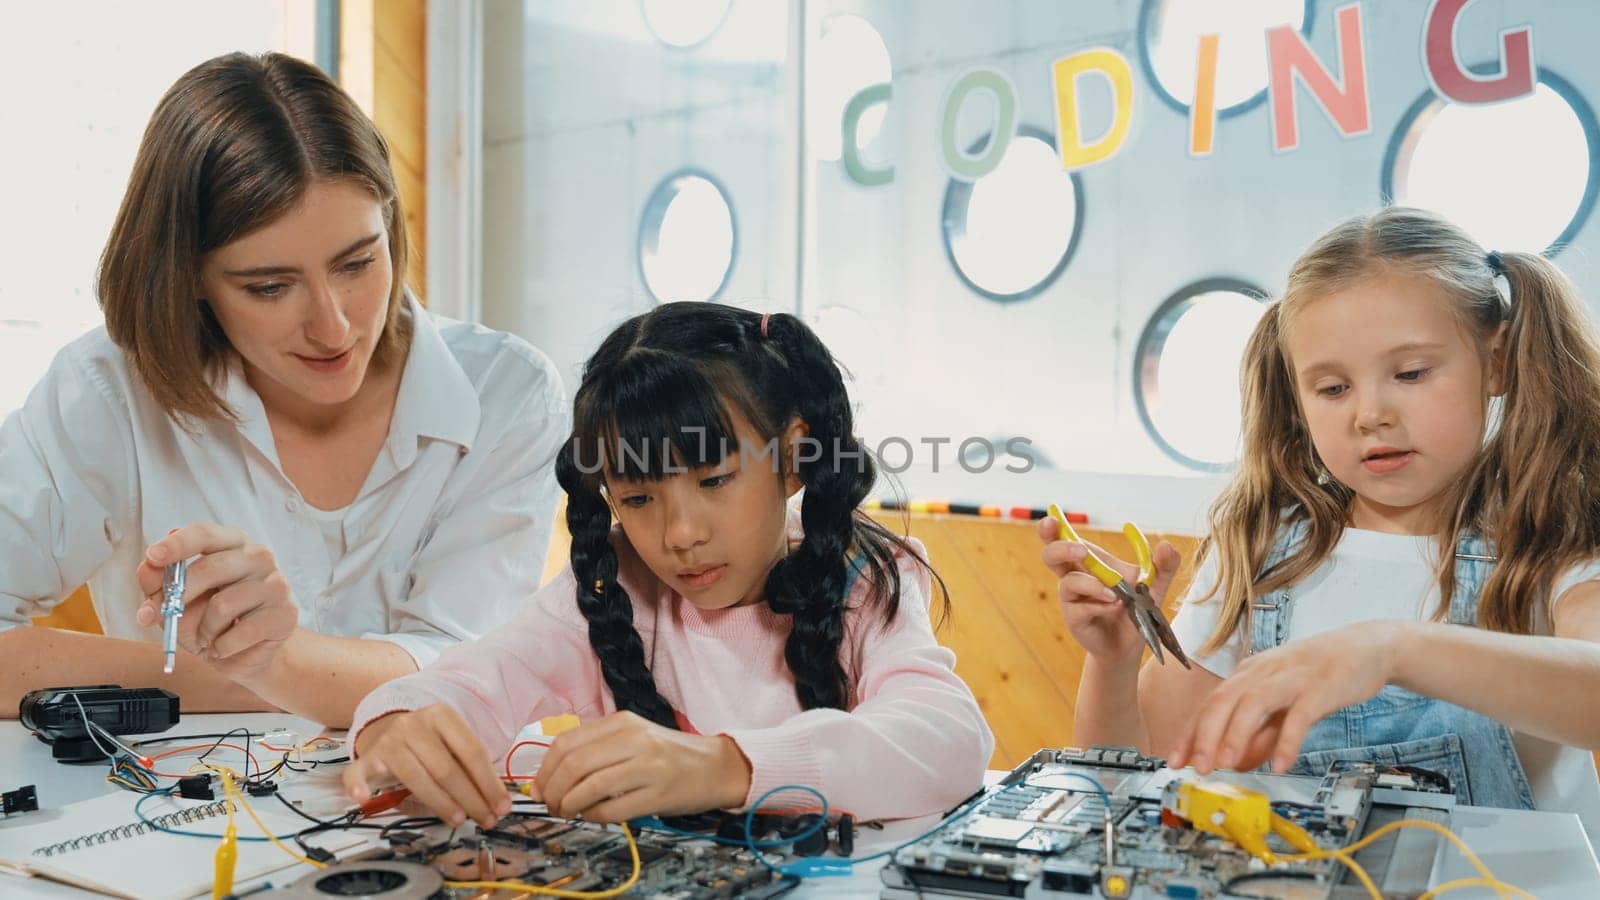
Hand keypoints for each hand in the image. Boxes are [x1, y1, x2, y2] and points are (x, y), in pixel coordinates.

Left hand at [135, 523, 298, 679]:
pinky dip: (221, 647)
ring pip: (222, 606)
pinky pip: (239, 633)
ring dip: (203, 630)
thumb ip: (159, 584)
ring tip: (206, 637)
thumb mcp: (177, 602)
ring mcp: (276, 583)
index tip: (153, 555)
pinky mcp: (285, 612)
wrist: (247, 654)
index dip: (177, 544)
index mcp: (231, 544)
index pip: (204, 534)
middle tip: (169, 617)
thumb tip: (147, 569)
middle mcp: (258, 556)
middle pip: (209, 569)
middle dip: (180, 598)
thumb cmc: (212, 621)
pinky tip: (224, 646)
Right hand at [343, 705, 511, 828]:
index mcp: (442, 715)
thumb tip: (497, 801)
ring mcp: (388, 741)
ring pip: (417, 778)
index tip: (501, 805)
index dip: (489, 782)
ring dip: (441, 803)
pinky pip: (358, 773)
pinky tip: (364, 799)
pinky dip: (358, 786)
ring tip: (459, 819)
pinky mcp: (366, 759)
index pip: (472, 751)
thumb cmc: (429, 744)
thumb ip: (470, 766)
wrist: (387, 728)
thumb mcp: (451, 743)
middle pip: (447, 768)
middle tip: (485, 819)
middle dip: (470, 798)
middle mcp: (413, 725)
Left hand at [534, 711, 752, 821]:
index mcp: (622, 722)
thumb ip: (597, 748)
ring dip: (569, 806)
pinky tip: (594, 816)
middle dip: (552, 790)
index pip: (566, 743)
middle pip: (574, 764)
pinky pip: (613, 809)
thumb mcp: (633, 737)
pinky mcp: (658, 793)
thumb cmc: (668, 754)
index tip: (539, 788)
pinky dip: (594, 816)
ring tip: (568, 812)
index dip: (544, 770)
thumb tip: (551, 776)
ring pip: (590, 786)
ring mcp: (648, 766)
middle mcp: (634, 739)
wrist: (715, 766)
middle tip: (550, 805)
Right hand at [1036, 517, 1180, 665]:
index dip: (1052, 527)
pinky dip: (1100, 605)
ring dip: (1091, 584)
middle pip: (1051, 554)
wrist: (1132, 644)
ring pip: (1067, 581)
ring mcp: (1073, 598)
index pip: (1064, 538)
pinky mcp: (1074, 618)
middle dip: (1061, 547)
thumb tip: (1165, 545)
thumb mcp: (1155, 585)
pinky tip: (1115, 608)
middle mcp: (1075, 576)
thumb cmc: (1137, 609)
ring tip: (1114, 594)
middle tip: (1082, 550)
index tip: (1052, 516)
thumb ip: (1163, 565)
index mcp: (1089, 561)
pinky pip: (1080, 607)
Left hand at [1167, 621, 1409, 773]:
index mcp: (1248, 674)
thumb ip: (1260, 730)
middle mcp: (1262, 672)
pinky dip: (1287, 741)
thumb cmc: (1318, 675)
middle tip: (1196, 768)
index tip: (1174, 760)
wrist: (1366, 648)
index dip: (1189, 733)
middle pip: (1223, 701)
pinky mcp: (1319, 687)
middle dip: (1205, 736)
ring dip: (1236, 735)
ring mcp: (1290, 677)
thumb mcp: (1281, 701)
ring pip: (1253, 703)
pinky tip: (1279, 764)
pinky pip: (1299, 715)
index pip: (1209, 705)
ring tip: (1226, 764)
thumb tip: (1239, 761)